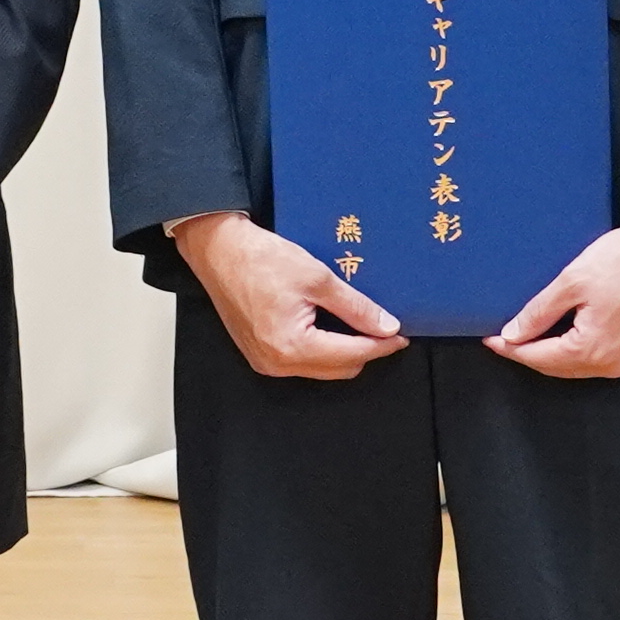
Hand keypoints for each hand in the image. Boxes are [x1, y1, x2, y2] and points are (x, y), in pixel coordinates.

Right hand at [166, 210, 403, 378]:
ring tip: (358, 325)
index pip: (352, 355)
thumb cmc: (262, 258)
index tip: (401, 334)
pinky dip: (321, 349)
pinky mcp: (258, 354)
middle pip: (338, 370)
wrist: (218, 250)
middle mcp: (277, 363)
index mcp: (292, 346)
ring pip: (320, 369)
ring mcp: (265, 362)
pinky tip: (330, 326)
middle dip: (364, 351)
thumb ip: (356, 307)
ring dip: (343, 352)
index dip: (381, 345)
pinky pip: (301, 362)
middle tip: (383, 327)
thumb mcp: (317, 277)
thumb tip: (387, 326)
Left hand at [489, 222, 619, 380]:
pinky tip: (576, 336)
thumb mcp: (572, 280)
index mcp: (594, 349)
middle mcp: (616, 365)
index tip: (490, 340)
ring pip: (585, 367)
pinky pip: (608, 363)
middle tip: (509, 337)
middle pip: (561, 368)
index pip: (540, 358)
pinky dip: (589, 353)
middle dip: (534, 353)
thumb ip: (539, 312)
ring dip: (561, 355)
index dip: (512, 349)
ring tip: (539, 335)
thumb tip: (512, 335)